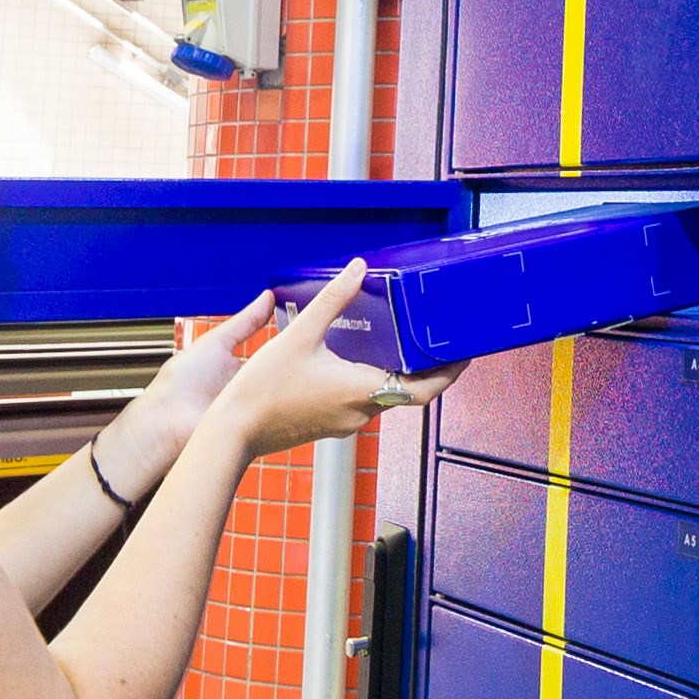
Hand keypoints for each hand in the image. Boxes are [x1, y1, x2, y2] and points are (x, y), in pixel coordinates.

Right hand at [188, 262, 440, 465]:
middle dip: (425, 368)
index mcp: (362, 391)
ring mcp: (345, 422)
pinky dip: (370, 381)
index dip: (449, 373)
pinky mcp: (329, 424)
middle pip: (407, 392)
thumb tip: (356, 268)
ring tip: (402, 343)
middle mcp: (361, 412)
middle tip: (435, 341)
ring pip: (383, 397)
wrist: (233, 431)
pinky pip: (361, 402)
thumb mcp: (300, 335)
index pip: (424, 390)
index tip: (464, 355)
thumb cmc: (263, 389)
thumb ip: (332, 300)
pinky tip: (358, 360)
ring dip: (395, 373)